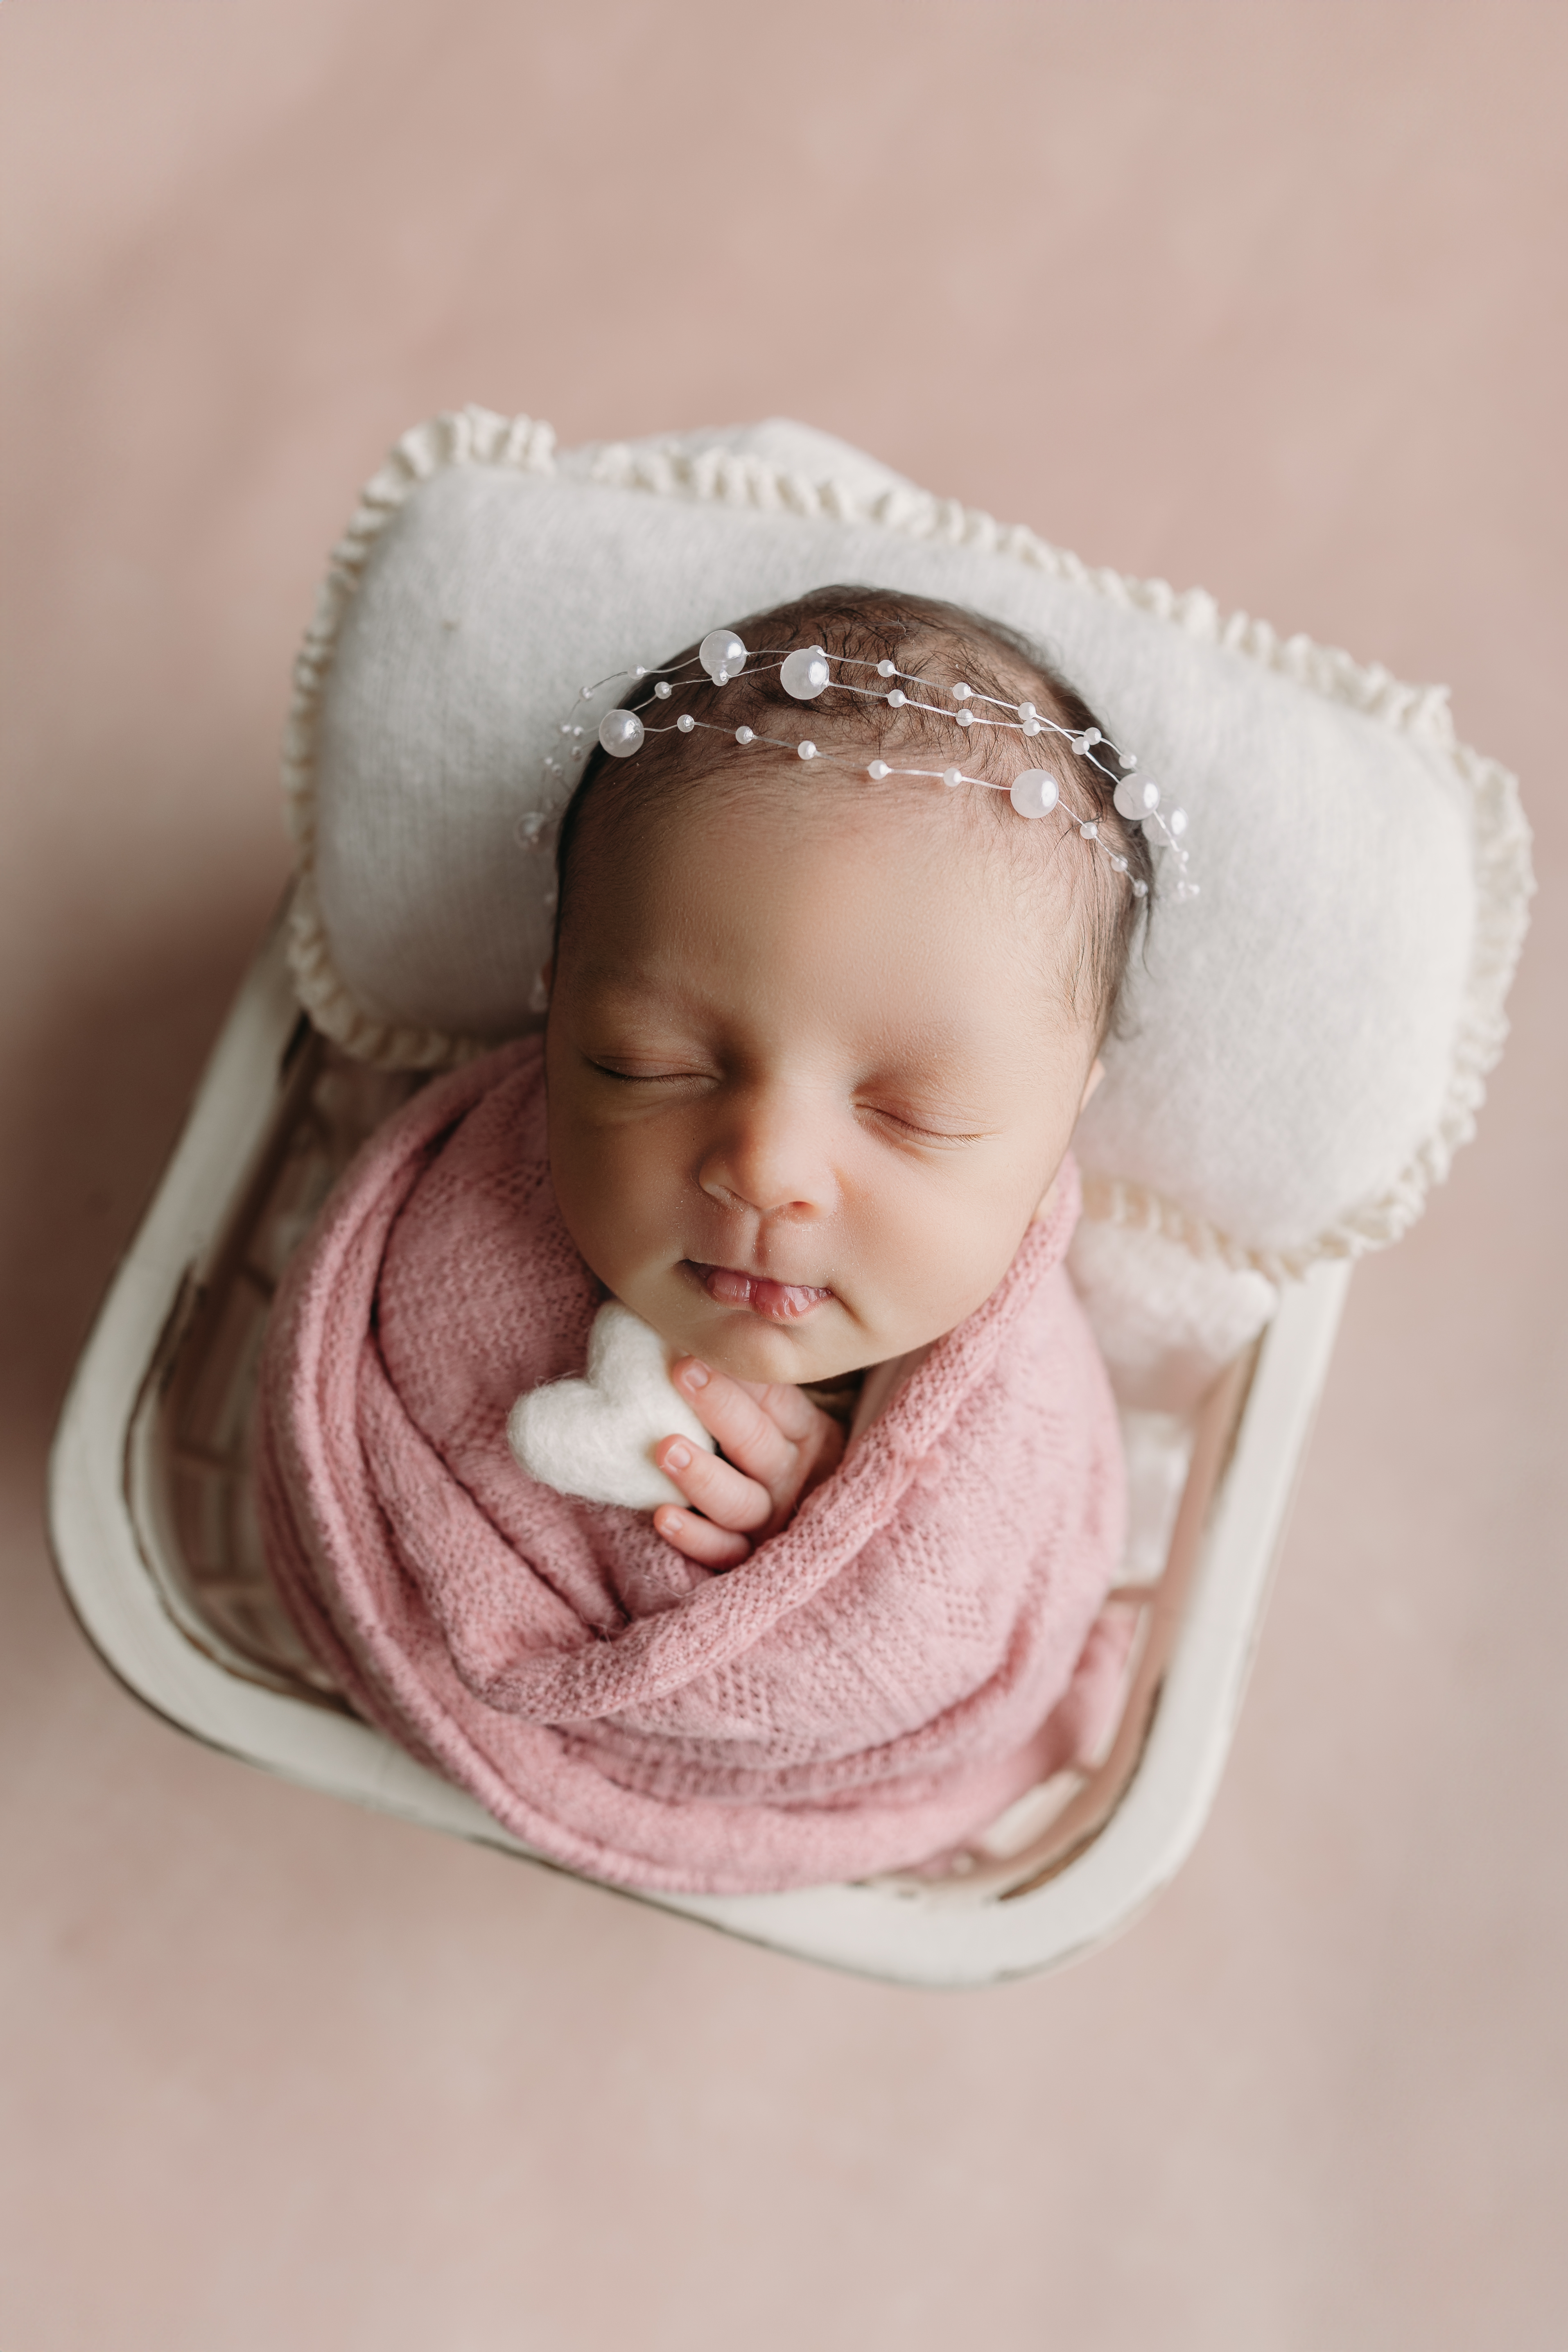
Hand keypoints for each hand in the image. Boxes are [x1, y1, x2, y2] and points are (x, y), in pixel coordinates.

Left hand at [652, 1360, 845, 1567]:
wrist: (808, 1515)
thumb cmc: (767, 1448)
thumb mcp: (776, 1415)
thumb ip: (746, 1385)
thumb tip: (686, 1334)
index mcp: (806, 1433)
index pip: (780, 1402)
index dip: (744, 1376)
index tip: (704, 1344)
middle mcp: (791, 1477)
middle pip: (760, 1447)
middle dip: (722, 1409)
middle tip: (683, 1373)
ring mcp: (771, 1523)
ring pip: (741, 1504)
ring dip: (703, 1476)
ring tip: (666, 1448)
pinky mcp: (748, 1561)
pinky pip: (723, 1554)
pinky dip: (694, 1537)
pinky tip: (662, 1516)